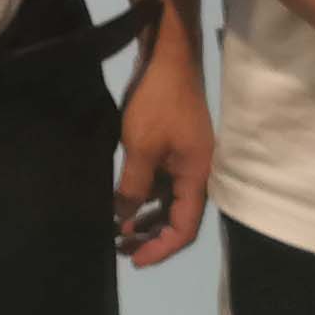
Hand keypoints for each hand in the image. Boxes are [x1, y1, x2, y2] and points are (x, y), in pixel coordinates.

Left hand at [112, 22, 214, 267]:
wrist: (168, 54)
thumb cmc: (158, 102)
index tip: (134, 260)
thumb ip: (133, 186)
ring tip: (117, 228)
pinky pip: (161, 180)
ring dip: (145, 215)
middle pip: (178, 217)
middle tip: (120, 248)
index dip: (160, 249)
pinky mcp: (173, 144)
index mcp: (198, 176)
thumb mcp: (141, 147)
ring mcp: (185, 157)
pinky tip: (123, 198)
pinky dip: (145, 193)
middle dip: (150, 236)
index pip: (184, 228)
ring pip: (168, 199)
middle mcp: (196, 171)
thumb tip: (123, 217)